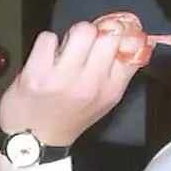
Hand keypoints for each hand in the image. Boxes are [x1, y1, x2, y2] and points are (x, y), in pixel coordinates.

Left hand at [0, 21, 145, 148]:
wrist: (34, 140)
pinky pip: (49, 37)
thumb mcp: (103, 101)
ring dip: (73, 36)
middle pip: (108, 33)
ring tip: (66, 51)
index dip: (125, 34)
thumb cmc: (70, 115)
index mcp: (110, 90)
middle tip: (87, 44)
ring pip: (80, 30)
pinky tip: (46, 58)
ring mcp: (62, 78)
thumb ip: (118, 71)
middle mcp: (90, 83)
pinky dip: (48, 43)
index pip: (133, 49)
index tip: (116, 32)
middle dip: (98, 32)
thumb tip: (136, 37)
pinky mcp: (36, 73)